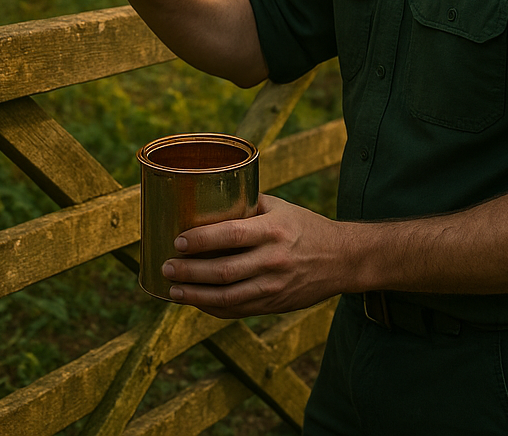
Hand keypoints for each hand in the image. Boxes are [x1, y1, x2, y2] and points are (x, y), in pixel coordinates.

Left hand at [160, 195, 349, 317]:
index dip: (201, 240)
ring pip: (228, 297)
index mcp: (273, 230)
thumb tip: (205, 196)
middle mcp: (273, 259)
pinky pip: (238, 310)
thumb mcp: (279, 207)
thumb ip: (246, 205)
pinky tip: (195, 301)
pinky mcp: (274, 304)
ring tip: (172, 289)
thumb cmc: (304, 225)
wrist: (342, 259)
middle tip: (166, 266)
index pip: (231, 235)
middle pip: (224, 270)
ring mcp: (274, 286)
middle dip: (190, 271)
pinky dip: (213, 308)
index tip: (177, 240)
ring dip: (196, 295)